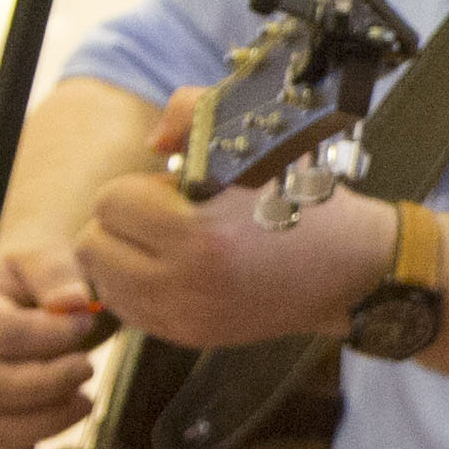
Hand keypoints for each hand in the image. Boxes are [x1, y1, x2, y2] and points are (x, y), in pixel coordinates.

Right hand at [0, 232, 117, 448]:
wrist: (47, 286)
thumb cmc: (48, 272)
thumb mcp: (52, 255)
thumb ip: (56, 272)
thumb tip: (71, 302)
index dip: (44, 334)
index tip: (84, 319)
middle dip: (46, 383)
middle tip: (88, 365)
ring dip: (48, 422)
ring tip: (87, 399)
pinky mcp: (7, 424)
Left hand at [76, 160, 397, 353]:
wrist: (354, 267)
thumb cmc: (307, 201)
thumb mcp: (260, 140)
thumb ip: (192, 113)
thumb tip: (151, 141)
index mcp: (200, 230)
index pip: (111, 202)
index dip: (140, 189)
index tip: (175, 192)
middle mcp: (188, 280)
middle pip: (95, 245)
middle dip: (123, 225)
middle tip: (165, 219)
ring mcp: (187, 314)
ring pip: (105, 282)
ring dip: (126, 258)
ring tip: (169, 247)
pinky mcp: (192, 335)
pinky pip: (129, 311)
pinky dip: (141, 289)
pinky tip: (175, 273)